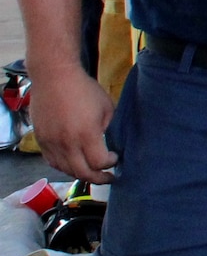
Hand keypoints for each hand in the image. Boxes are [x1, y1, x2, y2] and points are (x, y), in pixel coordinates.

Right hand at [30, 67, 116, 183]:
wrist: (55, 77)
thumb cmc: (84, 89)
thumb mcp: (107, 107)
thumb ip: (109, 128)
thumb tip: (111, 144)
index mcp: (86, 134)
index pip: (99, 163)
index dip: (110, 164)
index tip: (116, 157)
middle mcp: (67, 142)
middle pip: (82, 173)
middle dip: (99, 178)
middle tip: (109, 177)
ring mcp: (51, 142)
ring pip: (65, 170)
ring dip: (80, 174)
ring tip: (92, 172)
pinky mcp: (41, 139)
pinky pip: (52, 161)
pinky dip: (64, 166)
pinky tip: (74, 164)